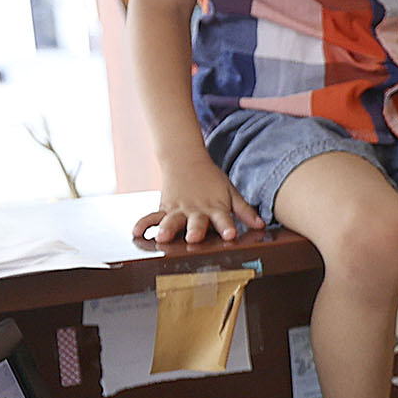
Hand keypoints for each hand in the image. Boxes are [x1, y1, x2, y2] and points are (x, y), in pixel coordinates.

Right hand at [135, 160, 256, 246]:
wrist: (185, 159)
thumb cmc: (211, 180)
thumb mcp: (230, 192)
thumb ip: (244, 210)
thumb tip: (261, 225)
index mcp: (215, 207)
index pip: (223, 219)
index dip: (227, 227)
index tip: (230, 235)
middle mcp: (196, 210)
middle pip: (196, 222)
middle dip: (195, 230)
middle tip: (194, 238)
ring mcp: (178, 210)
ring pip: (172, 220)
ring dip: (168, 229)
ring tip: (163, 238)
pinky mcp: (164, 208)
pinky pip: (152, 217)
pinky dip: (143, 224)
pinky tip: (135, 233)